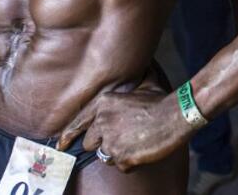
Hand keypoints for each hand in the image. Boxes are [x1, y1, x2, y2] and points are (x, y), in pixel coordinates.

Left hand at [57, 76, 183, 171]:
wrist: (177, 116)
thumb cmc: (161, 101)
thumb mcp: (141, 86)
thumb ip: (126, 86)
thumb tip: (131, 72)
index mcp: (104, 104)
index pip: (78, 123)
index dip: (67, 136)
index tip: (60, 145)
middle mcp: (103, 122)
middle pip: (90, 143)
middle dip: (103, 143)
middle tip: (121, 139)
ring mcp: (112, 141)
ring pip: (106, 156)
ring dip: (119, 152)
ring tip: (136, 142)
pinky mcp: (123, 156)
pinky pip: (121, 165)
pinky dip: (131, 162)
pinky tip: (142, 150)